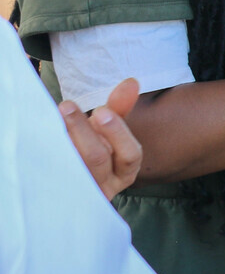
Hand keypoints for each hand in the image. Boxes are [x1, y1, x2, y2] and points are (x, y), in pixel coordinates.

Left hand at [60, 77, 142, 198]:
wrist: (73, 174)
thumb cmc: (96, 148)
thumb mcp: (109, 130)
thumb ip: (120, 108)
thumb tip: (132, 82)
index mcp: (125, 171)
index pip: (130, 155)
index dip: (117, 132)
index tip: (101, 110)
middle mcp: (106, 185)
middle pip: (98, 159)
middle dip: (83, 131)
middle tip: (67, 106)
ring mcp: (81, 191)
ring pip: (72, 167)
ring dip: (61, 139)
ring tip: (52, 117)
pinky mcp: (60, 192)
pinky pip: (53, 173)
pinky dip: (48, 153)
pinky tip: (43, 135)